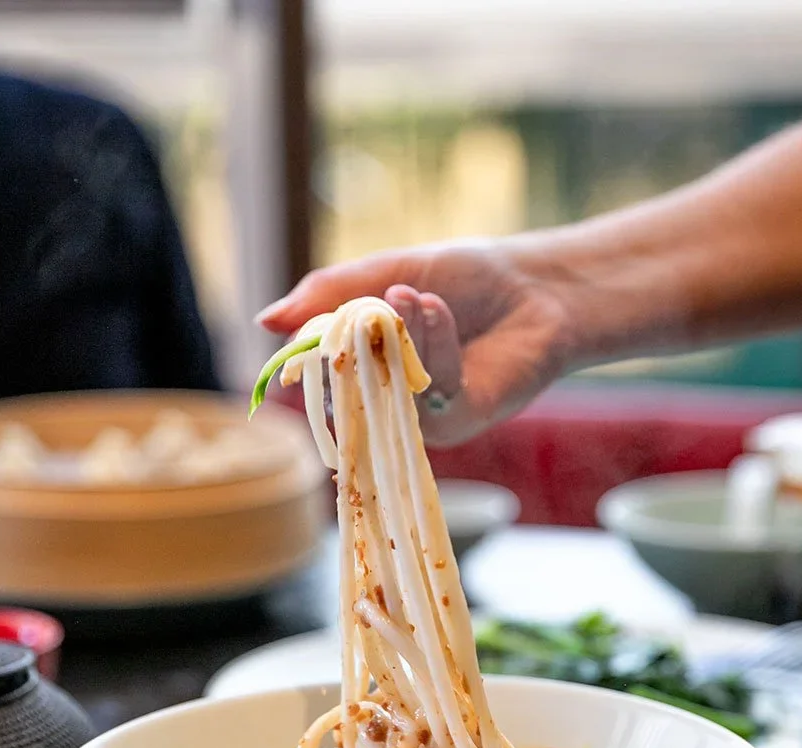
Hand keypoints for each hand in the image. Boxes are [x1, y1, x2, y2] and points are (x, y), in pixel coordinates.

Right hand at [256, 238, 572, 444]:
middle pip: (342, 390)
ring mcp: (420, 417)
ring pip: (385, 387)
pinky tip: (433, 305)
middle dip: (352, 343)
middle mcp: (388, 399)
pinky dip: (429, 339)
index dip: (308, 355)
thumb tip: (264, 321)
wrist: (538, 289)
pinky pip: (428, 385)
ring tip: (412, 293)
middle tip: (368, 306)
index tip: (312, 330)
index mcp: (366, 367)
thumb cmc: (466, 281)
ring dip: (397, 333)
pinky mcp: (456, 422)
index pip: (316, 375)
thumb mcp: (387, 272)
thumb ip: (328, 296)